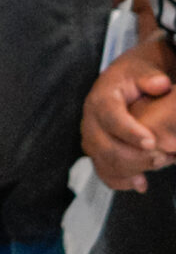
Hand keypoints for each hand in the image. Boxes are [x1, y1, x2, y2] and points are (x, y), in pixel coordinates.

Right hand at [83, 36, 175, 190]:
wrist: (126, 79)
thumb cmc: (137, 74)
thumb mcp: (145, 69)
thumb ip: (150, 77)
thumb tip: (158, 84)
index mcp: (101, 97)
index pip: (109, 116)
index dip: (128, 132)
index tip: (151, 142)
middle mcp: (91, 118)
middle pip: (102, 144)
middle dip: (132, 156)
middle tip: (161, 158)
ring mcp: (92, 135)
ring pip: (101, 160)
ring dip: (129, 169)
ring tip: (157, 166)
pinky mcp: (98, 148)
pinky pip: (102, 168)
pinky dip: (119, 180)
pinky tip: (139, 184)